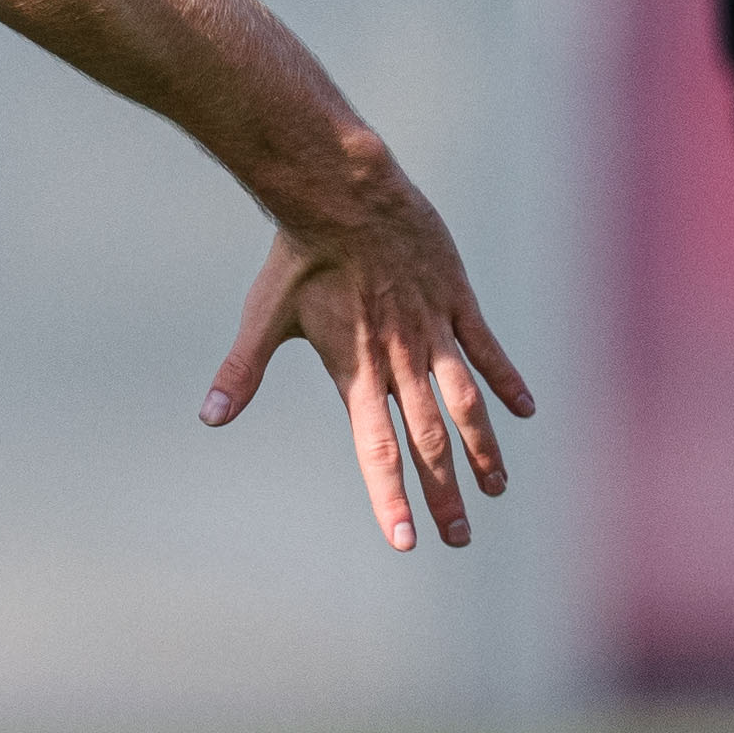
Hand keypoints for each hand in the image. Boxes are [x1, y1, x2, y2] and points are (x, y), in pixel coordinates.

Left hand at [200, 124, 538, 552]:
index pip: (377, 451)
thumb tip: (208, 418)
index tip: (405, 541)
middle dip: (444, 495)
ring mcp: (433, 331)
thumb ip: (239, 372)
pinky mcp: (456, 301)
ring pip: (466, 403)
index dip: (391, 498)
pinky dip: (506, 380)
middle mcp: (400, 360)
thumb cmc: (300, 255)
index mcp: (357, 372)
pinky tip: (525, 410)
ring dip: (483, 450)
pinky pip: (486, 349)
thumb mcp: (264, 316)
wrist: (344, 191)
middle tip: (458, 539)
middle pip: (428, 442)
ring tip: (497, 489)